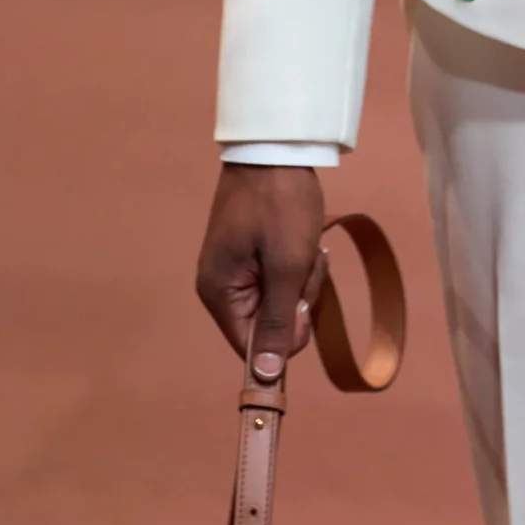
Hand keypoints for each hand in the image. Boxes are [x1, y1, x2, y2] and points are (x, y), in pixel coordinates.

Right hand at [196, 165, 325, 376]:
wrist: (278, 147)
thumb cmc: (280, 206)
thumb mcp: (287, 266)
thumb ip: (277, 322)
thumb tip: (266, 378)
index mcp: (219, 293)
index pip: (250, 346)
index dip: (283, 335)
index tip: (301, 304)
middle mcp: (222, 286)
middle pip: (270, 322)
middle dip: (297, 294)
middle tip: (304, 258)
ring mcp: (239, 267)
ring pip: (282, 298)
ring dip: (303, 275)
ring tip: (305, 241)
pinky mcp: (255, 252)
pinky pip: (283, 275)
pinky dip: (300, 261)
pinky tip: (304, 236)